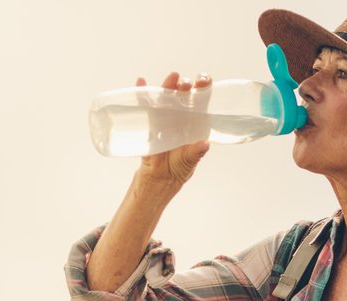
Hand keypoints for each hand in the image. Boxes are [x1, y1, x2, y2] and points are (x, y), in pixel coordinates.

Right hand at [136, 71, 211, 189]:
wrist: (159, 177)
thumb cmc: (179, 168)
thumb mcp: (189, 161)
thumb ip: (195, 153)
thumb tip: (204, 145)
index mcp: (195, 123)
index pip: (201, 102)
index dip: (203, 89)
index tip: (204, 80)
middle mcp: (181, 117)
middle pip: (183, 96)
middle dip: (185, 86)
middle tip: (185, 83)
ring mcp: (165, 117)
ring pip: (166, 97)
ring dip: (167, 86)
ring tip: (172, 77)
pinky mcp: (149, 121)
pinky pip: (146, 106)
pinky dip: (142, 93)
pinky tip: (141, 82)